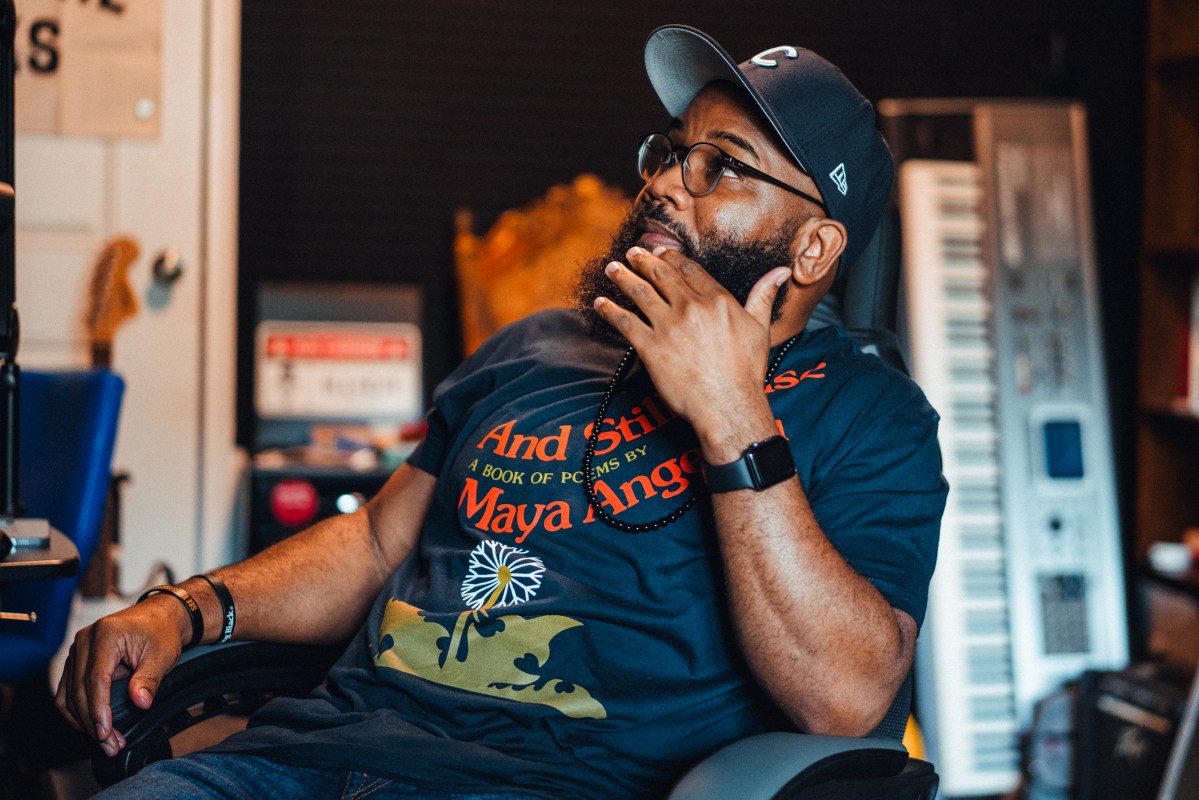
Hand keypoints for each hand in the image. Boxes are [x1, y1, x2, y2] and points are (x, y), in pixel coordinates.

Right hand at [55, 596, 186, 755]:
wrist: (159, 617)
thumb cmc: (161, 632)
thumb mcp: (163, 655)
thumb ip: (149, 679)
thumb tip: (140, 703)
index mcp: (105, 634)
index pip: (95, 679)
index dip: (98, 709)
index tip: (105, 732)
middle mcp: (85, 640)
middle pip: (79, 690)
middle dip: (92, 722)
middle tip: (110, 745)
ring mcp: (77, 650)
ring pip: (68, 694)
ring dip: (83, 722)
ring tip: (105, 742)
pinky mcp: (76, 660)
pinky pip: (68, 691)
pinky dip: (77, 712)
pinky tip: (92, 727)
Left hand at [593, 246, 789, 454]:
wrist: (728, 405)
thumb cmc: (746, 372)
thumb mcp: (760, 328)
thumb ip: (763, 296)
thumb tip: (780, 272)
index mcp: (716, 300)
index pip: (688, 269)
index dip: (671, 257)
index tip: (660, 251)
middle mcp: (690, 307)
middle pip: (661, 275)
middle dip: (643, 260)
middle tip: (631, 253)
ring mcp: (668, 326)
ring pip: (640, 293)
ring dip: (623, 278)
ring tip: (612, 269)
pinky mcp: (650, 347)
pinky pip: (625, 322)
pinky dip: (610, 310)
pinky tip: (600, 303)